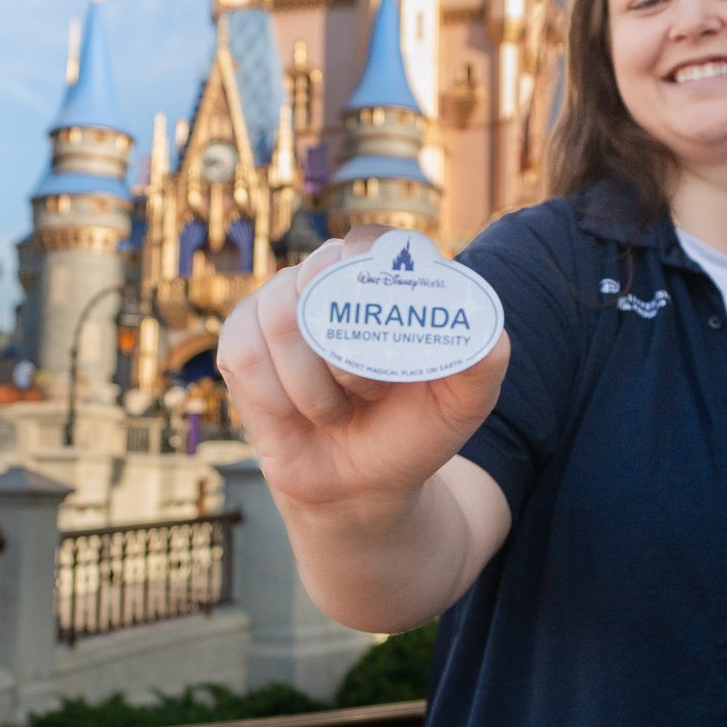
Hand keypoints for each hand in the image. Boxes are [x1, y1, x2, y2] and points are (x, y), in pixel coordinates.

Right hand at [218, 226, 511, 515]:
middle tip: (368, 390)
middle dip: (345, 346)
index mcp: (379, 281)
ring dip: (313, 383)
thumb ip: (486, 360)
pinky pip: (246, 355)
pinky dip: (276, 396)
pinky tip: (297, 413)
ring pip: (280, 319)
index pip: (368, 242)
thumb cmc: (413, 429)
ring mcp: (277, 309)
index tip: (385, 309)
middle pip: (319, 276)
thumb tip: (485, 329)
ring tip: (337, 409)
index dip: (370, 266)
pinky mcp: (240, 343)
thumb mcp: (463, 402)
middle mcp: (325, 282)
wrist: (362, 484)